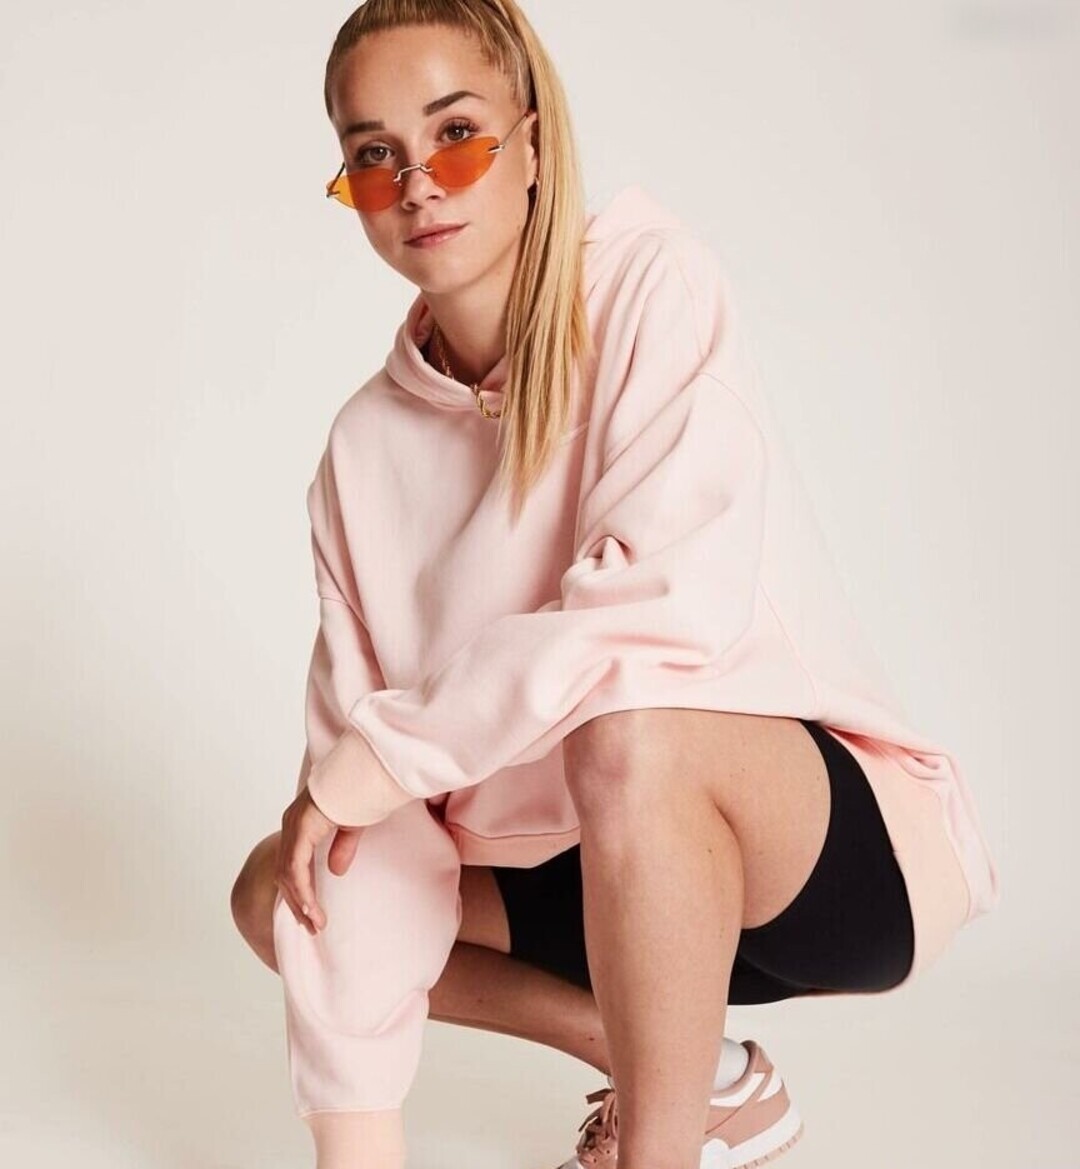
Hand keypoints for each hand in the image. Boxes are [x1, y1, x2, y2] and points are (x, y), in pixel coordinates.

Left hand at [275, 786, 364, 934]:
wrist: (365, 770)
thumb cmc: (360, 791)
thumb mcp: (351, 828)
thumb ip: (341, 849)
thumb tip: (335, 872)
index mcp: (301, 824)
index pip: (293, 865)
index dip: (301, 891)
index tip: (312, 914)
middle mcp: (292, 825)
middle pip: (285, 874)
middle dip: (298, 903)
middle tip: (311, 926)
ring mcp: (294, 826)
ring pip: (287, 876)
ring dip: (301, 903)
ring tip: (315, 924)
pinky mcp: (301, 828)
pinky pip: (296, 868)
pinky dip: (303, 891)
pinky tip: (312, 909)